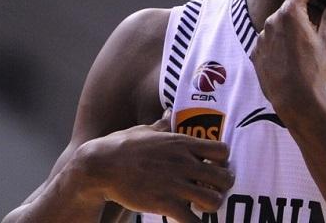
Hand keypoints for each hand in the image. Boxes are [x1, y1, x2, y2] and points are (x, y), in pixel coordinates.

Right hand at [75, 110, 233, 222]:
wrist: (100, 166)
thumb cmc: (122, 146)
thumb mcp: (146, 131)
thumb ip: (163, 125)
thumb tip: (169, 113)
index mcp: (182, 143)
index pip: (222, 151)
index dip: (222, 162)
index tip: (212, 167)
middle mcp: (184, 162)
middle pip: (224, 177)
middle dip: (223, 187)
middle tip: (212, 190)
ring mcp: (175, 183)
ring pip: (214, 200)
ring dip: (212, 206)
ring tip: (201, 206)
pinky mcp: (164, 203)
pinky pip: (192, 220)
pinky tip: (189, 220)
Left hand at [250, 0, 325, 117]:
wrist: (296, 102)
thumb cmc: (314, 70)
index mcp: (289, 13)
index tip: (324, 14)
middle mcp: (271, 21)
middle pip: (292, 8)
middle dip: (309, 18)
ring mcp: (261, 38)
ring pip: (281, 26)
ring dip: (295, 32)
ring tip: (309, 53)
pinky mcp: (256, 53)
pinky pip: (270, 41)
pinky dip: (282, 46)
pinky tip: (293, 62)